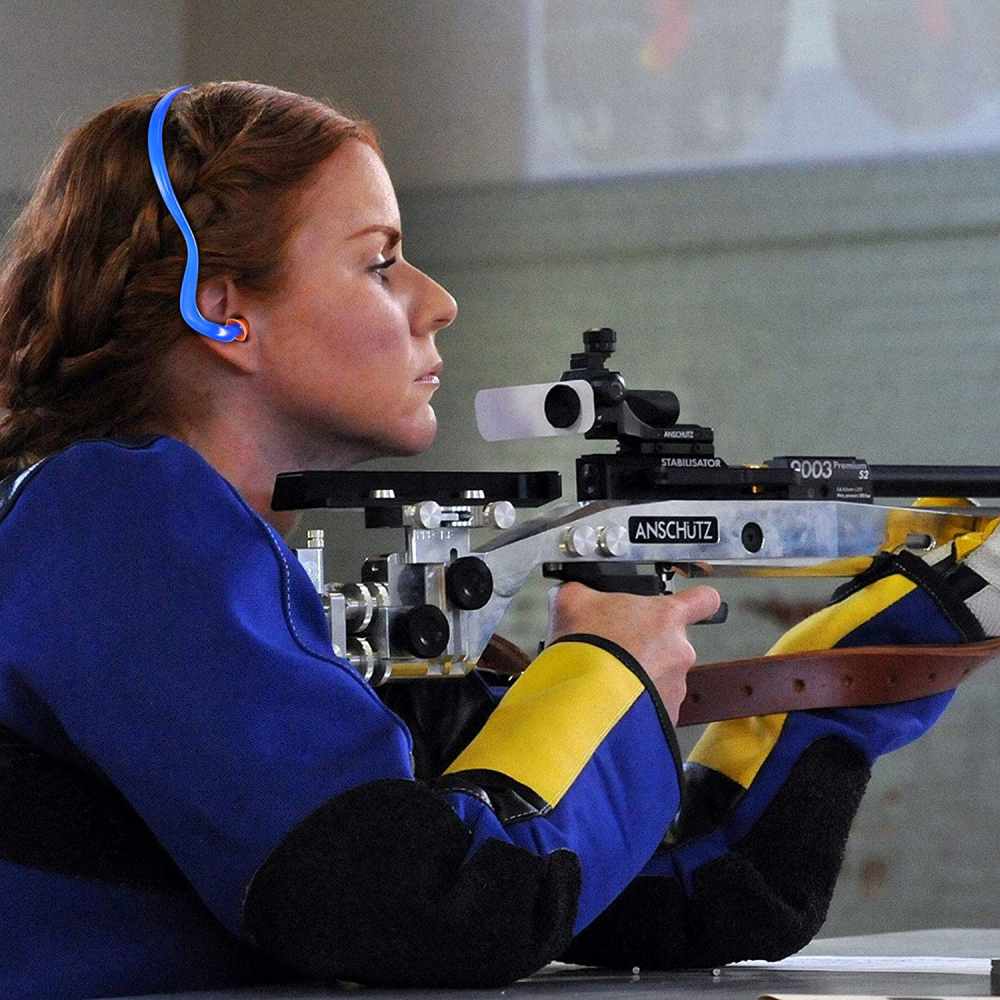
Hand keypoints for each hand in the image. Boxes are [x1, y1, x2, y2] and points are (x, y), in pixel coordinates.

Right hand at [546, 581, 721, 724]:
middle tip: (618, 649)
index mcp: (666, 616)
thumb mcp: (573, 602)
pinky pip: (656, 705)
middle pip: (672, 642)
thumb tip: (574, 592)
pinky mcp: (667, 716)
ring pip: (664, 676)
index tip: (691, 605)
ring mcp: (676, 686)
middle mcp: (680, 650)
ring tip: (610, 677)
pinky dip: (639, 702)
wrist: (583, 699)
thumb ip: (582, 591)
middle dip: (648, 646)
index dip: (698, 601)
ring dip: (643, 676)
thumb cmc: (587, 648)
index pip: (704, 600)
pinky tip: (614, 698)